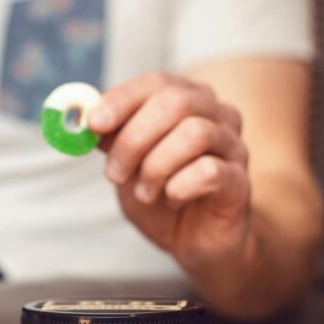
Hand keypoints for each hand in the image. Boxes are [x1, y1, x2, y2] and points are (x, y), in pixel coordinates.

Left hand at [88, 71, 251, 268]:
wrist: (194, 240)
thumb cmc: (160, 195)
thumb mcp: (125, 164)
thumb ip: (109, 139)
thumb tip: (83, 120)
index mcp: (188, 100)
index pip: (157, 82)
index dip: (121, 100)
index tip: (93, 123)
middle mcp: (216, 115)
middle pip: (175, 103)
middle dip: (133, 139)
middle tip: (114, 172)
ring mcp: (233, 146)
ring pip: (194, 133)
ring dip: (155, 167)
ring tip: (145, 191)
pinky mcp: (240, 181)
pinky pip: (209, 171)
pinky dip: (179, 186)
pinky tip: (172, 199)